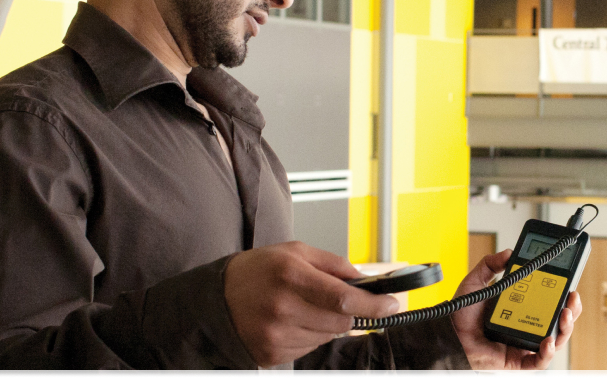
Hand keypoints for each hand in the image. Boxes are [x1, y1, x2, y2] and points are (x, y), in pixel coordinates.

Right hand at [224, 241, 400, 366]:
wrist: (214, 298)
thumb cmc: (256, 271)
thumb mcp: (295, 252)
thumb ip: (334, 263)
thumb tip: (366, 278)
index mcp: (291, 276)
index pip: (345, 298)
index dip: (374, 304)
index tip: (392, 304)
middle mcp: (282, 307)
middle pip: (341, 322)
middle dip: (348, 312)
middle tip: (336, 300)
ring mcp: (275, 335)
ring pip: (327, 337)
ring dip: (326, 324)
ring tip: (302, 307)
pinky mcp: (271, 354)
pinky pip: (308, 348)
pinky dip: (309, 335)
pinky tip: (290, 321)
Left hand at [450, 249, 582, 369]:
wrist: (448, 336)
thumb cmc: (461, 316)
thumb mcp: (475, 283)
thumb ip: (489, 265)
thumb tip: (508, 253)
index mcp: (521, 309)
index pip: (549, 301)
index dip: (562, 294)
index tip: (568, 282)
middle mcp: (526, 326)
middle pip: (559, 320)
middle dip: (571, 309)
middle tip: (571, 298)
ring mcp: (524, 344)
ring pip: (556, 340)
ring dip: (565, 328)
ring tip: (564, 315)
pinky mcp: (518, 361)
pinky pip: (539, 362)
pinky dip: (548, 353)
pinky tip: (548, 342)